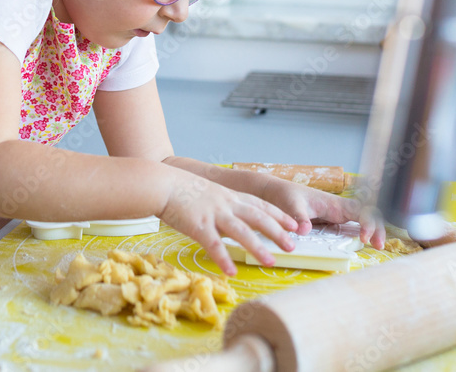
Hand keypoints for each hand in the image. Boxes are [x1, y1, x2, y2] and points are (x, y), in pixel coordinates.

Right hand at [160, 172, 298, 275]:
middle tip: (292, 246)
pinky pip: (213, 245)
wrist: (161, 184)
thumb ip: (221, 206)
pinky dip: (223, 259)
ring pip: (241, 232)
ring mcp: (213, 215)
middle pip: (257, 218)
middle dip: (277, 232)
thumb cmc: (180, 189)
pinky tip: (231, 272)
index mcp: (229, 196)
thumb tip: (231, 221)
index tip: (294, 225)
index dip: (278, 216)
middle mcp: (226, 204)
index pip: (260, 205)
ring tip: (271, 262)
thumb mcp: (208, 193)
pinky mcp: (198, 226)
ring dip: (257, 248)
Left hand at [259, 178, 385, 249]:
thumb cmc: (286, 196)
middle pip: (369, 214)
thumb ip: (298, 217)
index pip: (361, 210)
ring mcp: (339, 214)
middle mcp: (340, 208)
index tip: (364, 237)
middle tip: (379, 245)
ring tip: (377, 246)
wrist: (277, 192)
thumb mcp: (290, 205)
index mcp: (334, 203)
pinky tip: (366, 242)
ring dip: (374, 230)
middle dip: (378, 227)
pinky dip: (363, 232)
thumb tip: (304, 230)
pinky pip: (354, 225)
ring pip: (364, 219)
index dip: (367, 223)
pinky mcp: (334, 221)